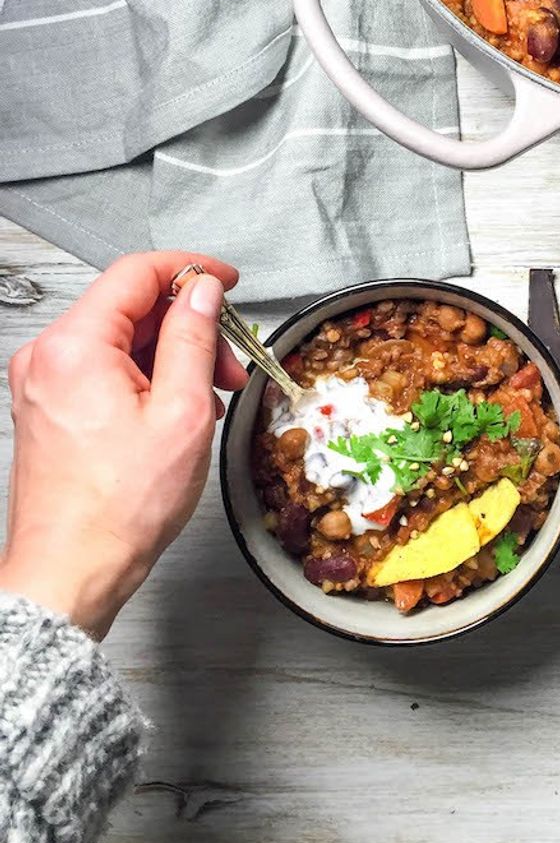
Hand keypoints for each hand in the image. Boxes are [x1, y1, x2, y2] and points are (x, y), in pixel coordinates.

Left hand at [0, 252, 247, 638]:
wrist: (71, 571)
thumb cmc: (118, 508)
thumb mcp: (182, 412)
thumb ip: (194, 339)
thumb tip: (202, 293)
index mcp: (74, 347)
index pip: (136, 273)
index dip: (190, 271)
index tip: (226, 282)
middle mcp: (48, 358)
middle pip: (129, 309)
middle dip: (189, 328)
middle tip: (232, 361)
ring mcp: (44, 384)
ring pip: (120, 342)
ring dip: (173, 358)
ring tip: (212, 396)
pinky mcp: (50, 409)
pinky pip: (105, 372)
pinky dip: (147, 381)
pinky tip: (179, 411)